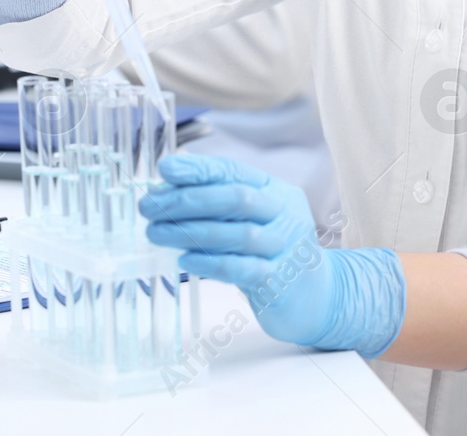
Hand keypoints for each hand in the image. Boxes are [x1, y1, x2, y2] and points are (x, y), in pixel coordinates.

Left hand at [139, 153, 404, 356]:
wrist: (316, 297)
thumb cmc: (272, 254)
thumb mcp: (251, 221)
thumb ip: (218, 208)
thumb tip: (164, 196)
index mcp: (276, 191)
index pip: (234, 171)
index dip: (199, 169)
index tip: (165, 169)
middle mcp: (285, 214)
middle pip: (236, 198)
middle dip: (188, 200)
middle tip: (150, 207)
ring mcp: (286, 248)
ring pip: (237, 234)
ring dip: (190, 232)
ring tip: (156, 233)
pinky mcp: (279, 280)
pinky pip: (241, 269)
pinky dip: (209, 262)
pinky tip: (184, 260)